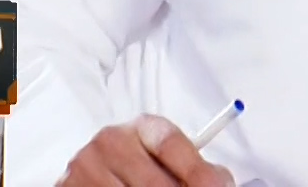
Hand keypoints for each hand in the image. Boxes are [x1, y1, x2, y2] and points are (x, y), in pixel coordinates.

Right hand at [59, 115, 235, 186]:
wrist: (95, 172)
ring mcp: (86, 167)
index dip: (199, 171)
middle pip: (155, 182)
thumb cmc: (137, 167)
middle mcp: (110, 141)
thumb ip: (191, 165)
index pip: (172, 144)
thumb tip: (222, 182)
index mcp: (141, 126)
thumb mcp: (163, 158)